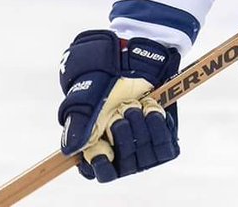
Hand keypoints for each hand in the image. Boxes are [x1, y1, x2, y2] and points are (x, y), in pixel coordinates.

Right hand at [57, 30, 180, 181]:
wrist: (134, 62)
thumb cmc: (104, 82)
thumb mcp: (85, 99)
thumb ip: (77, 126)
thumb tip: (72, 150)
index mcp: (99, 151)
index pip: (101, 174)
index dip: (101, 164)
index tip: (103, 148)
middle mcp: (123, 155)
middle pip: (126, 165)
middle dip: (122, 133)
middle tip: (121, 109)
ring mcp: (144, 149)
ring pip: (145, 157)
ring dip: (140, 126)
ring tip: (135, 104)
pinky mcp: (164, 139)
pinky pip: (165, 148)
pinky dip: (158, 126)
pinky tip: (151, 108)